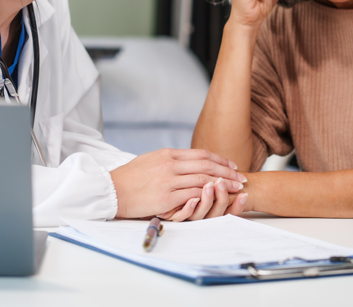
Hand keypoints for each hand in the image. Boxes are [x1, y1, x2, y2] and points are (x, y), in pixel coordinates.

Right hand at [109, 148, 246, 218]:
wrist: (111, 191)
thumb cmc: (129, 177)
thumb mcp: (150, 160)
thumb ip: (169, 160)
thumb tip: (185, 160)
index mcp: (168, 154)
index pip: (201, 154)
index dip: (220, 160)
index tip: (232, 166)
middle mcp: (170, 165)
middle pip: (207, 166)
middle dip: (227, 172)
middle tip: (241, 178)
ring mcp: (168, 180)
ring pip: (203, 180)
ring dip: (223, 185)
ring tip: (236, 189)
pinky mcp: (165, 197)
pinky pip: (192, 194)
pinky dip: (207, 195)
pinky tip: (218, 198)